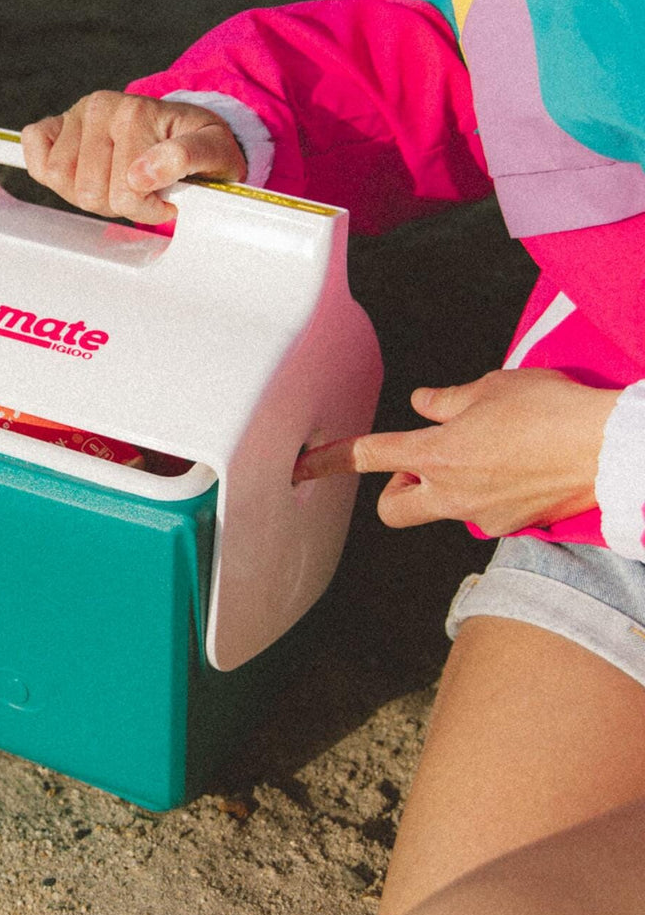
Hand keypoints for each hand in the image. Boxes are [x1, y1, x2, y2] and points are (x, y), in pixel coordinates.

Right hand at [21, 91, 246, 224]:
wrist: (187, 127)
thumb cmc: (198, 143)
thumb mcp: (214, 150)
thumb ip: (186, 158)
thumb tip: (142, 174)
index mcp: (136, 112)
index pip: (125, 192)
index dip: (147, 209)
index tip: (166, 199)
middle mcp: (101, 107)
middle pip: (88, 192)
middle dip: (116, 203)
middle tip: (140, 190)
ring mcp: (75, 114)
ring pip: (59, 180)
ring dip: (89, 194)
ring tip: (116, 182)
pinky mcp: (56, 124)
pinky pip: (34, 150)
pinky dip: (48, 169)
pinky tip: (81, 171)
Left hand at [292, 369, 619, 535]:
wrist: (611, 450)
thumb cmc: (553, 411)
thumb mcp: (492, 387)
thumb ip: (448, 400)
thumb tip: (424, 403)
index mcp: (436, 453)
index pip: (368, 456)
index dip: (330, 461)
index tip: (304, 467)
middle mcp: (450, 492)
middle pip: (393, 508)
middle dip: (394, 489)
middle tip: (421, 462)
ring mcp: (480, 515)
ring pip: (439, 510)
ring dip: (444, 488)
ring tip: (485, 454)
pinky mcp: (511, 527)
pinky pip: (480, 513)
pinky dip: (485, 494)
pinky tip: (514, 469)